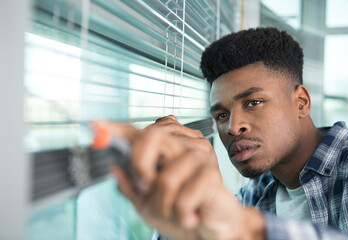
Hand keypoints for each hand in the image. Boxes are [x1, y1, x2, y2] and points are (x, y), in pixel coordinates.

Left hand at [99, 120, 264, 239]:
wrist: (212, 232)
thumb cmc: (182, 214)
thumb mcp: (148, 204)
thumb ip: (131, 186)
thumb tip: (114, 166)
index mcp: (166, 150)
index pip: (140, 133)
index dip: (118, 129)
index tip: (96, 125)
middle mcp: (183, 145)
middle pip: (152, 136)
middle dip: (140, 166)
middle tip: (146, 188)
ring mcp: (199, 156)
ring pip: (165, 178)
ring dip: (164, 206)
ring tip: (176, 212)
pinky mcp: (211, 174)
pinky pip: (181, 197)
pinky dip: (181, 215)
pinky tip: (190, 216)